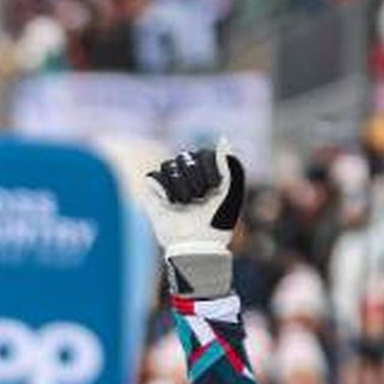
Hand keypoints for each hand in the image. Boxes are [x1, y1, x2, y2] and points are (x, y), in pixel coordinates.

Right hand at [138, 145, 247, 297]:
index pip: (202, 154)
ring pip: (169, 165)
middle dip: (194, 178)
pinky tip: (170, 201)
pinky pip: (153, 176)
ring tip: (184, 202)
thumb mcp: (231, 190)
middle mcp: (186, 179)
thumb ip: (231, 164)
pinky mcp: (153, 197)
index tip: (213, 188)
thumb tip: (222, 138)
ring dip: (180, 184)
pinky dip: (162, 187)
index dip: (208, 168)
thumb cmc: (217, 221)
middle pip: (185, 157)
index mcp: (205, 176)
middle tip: (198, 198)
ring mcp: (168, 187)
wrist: (196, 245)